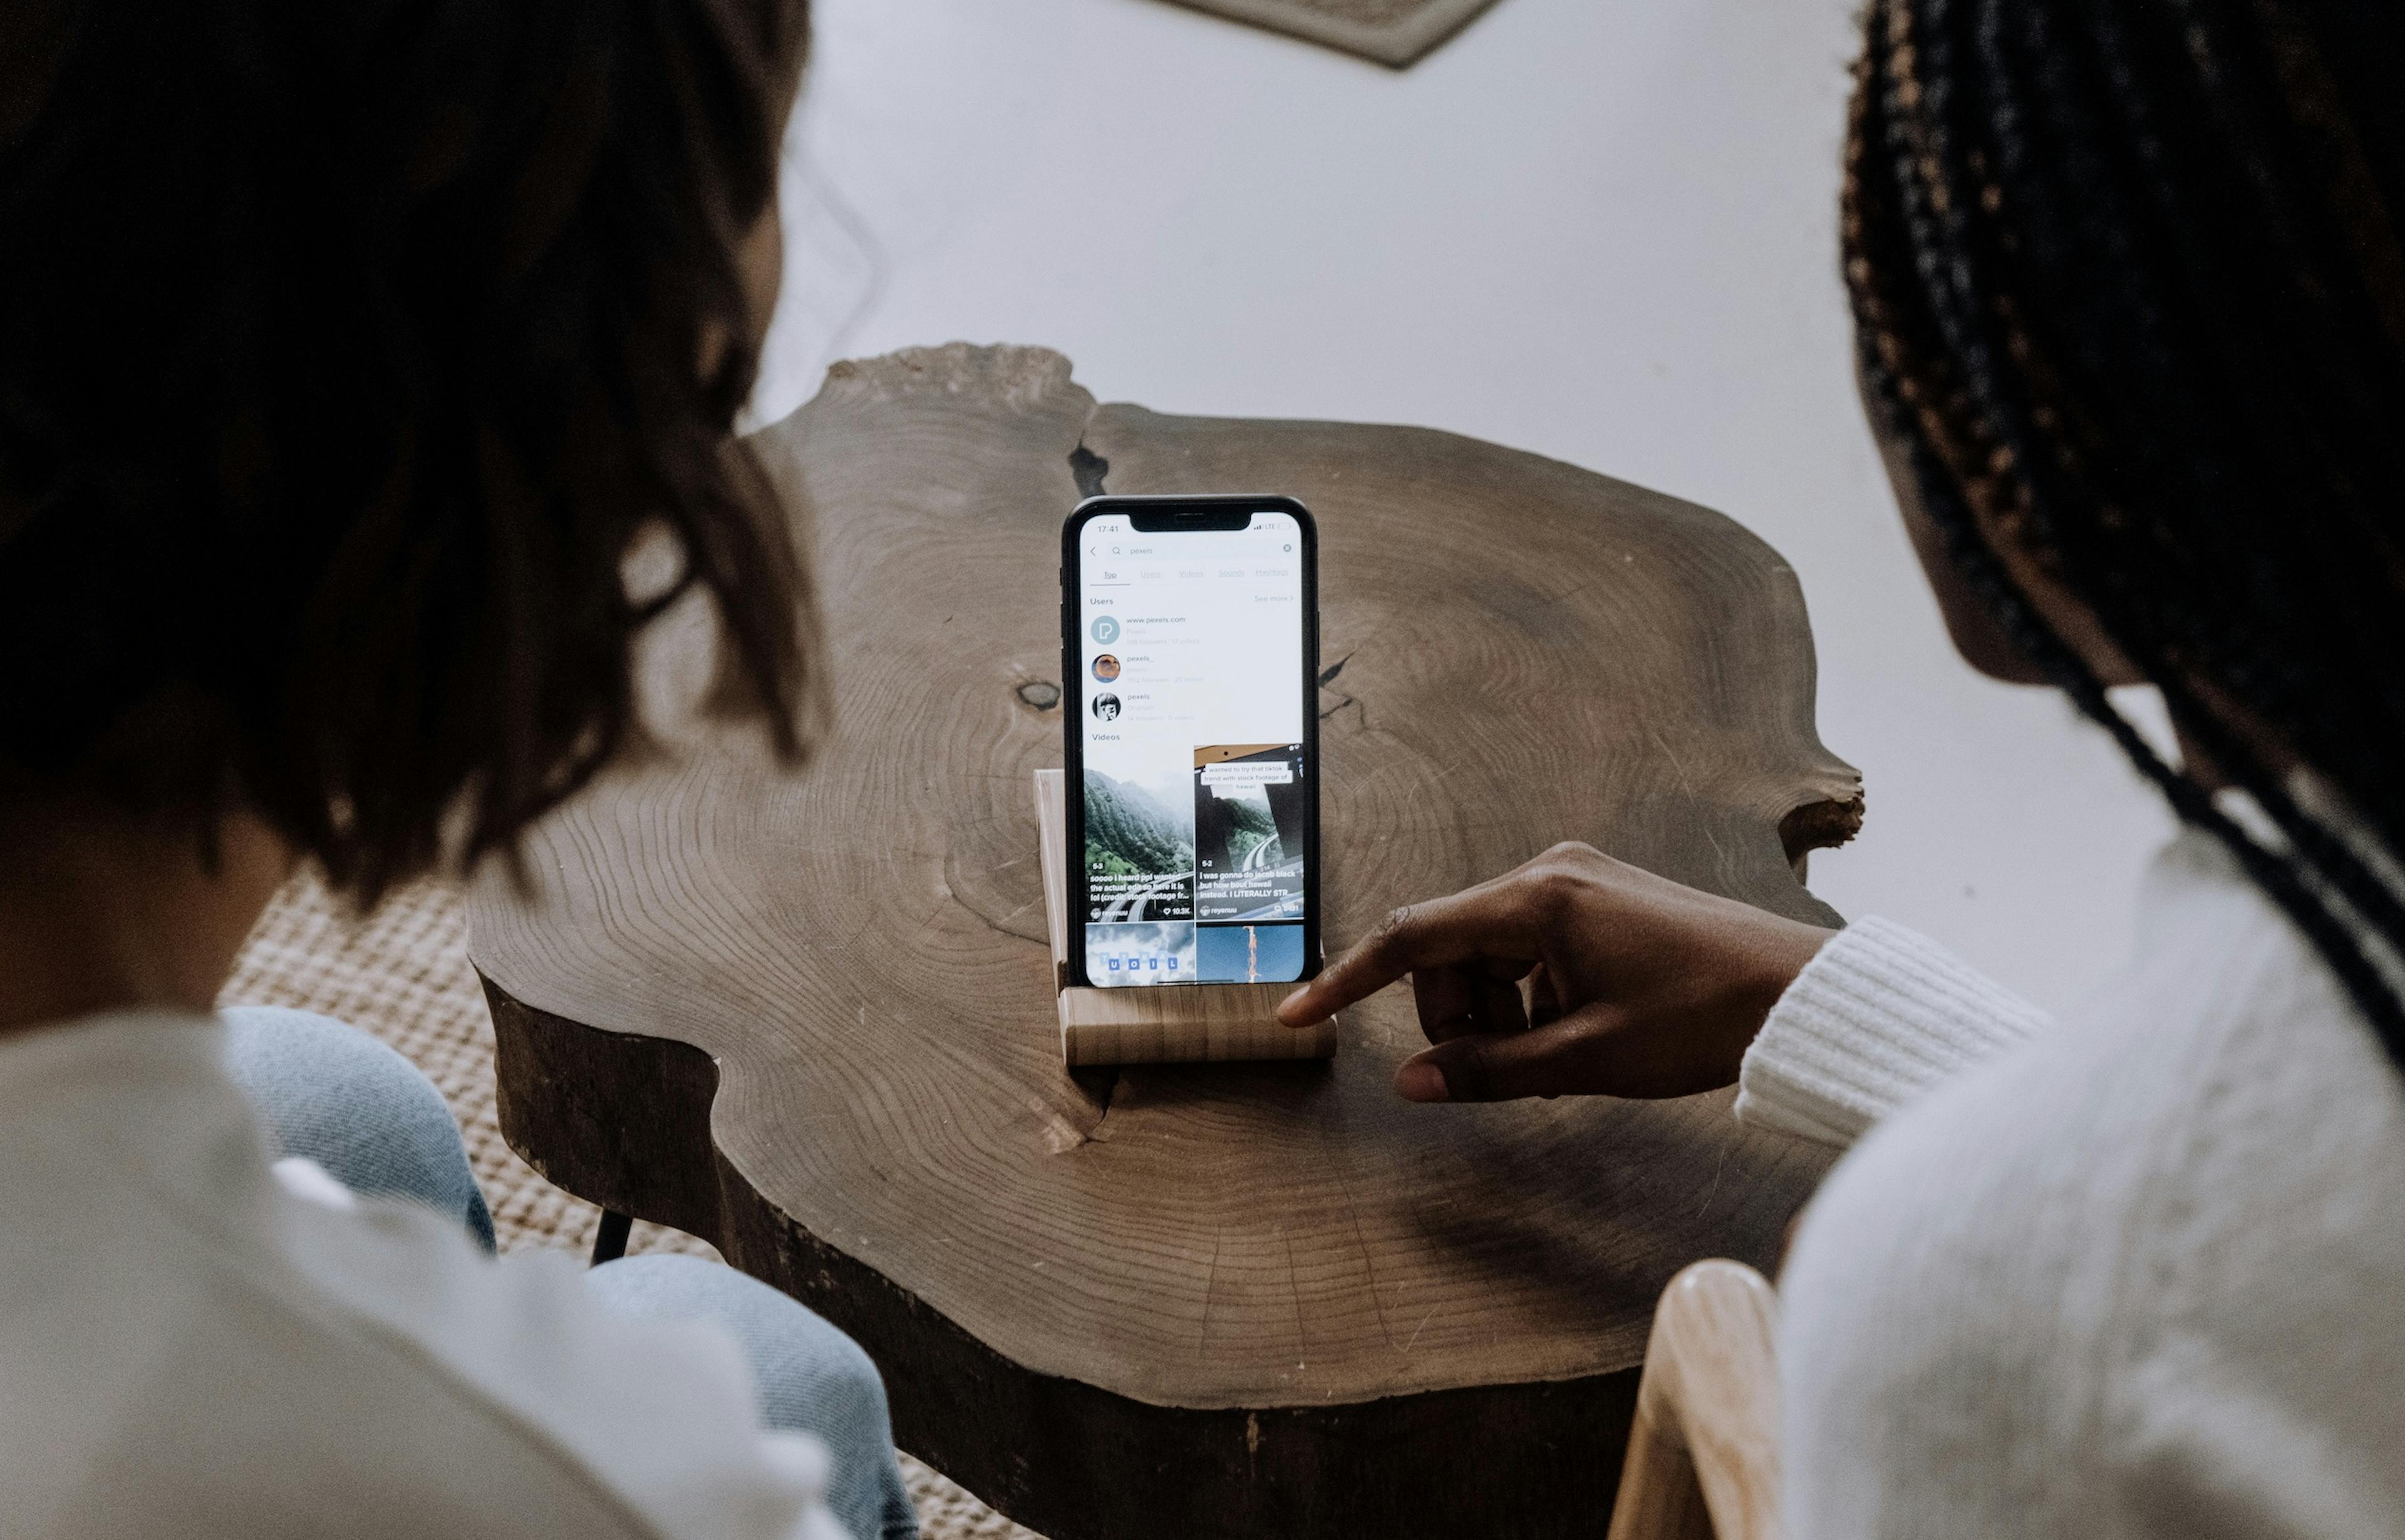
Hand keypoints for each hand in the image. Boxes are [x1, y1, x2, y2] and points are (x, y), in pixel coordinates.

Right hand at [1277, 842, 1832, 1102]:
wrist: (1800, 994)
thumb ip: (1490, 1071)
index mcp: (1538, 900)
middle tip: (1508, 1071)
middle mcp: (1548, 874)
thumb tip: (1412, 1084)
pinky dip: (1531, 997)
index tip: (1294, 1015)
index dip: (1346, 980)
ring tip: (1558, 1057)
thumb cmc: (1702, 1021)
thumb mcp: (1587, 1060)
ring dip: (1497, 1012)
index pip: (1411, 936)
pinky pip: (1529, 950)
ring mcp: (1576, 881)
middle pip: (1448, 950)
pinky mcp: (1598, 898)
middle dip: (1455, 1016)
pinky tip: (1580, 1033)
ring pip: (1487, 955)